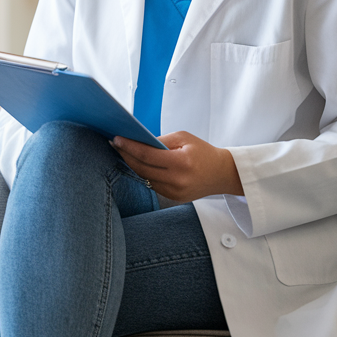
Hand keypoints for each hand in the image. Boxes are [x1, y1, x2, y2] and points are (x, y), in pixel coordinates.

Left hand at [112, 131, 243, 202]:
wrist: (221, 173)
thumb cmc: (203, 152)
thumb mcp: (184, 138)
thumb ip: (161, 139)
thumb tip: (138, 141)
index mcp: (181, 163)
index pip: (147, 155)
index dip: (129, 147)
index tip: (116, 139)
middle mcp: (177, 180)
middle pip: (142, 168)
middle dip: (126, 155)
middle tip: (115, 145)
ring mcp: (175, 192)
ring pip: (145, 178)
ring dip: (132, 165)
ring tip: (123, 153)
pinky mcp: (174, 198)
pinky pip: (152, 185)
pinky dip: (144, 174)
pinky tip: (138, 164)